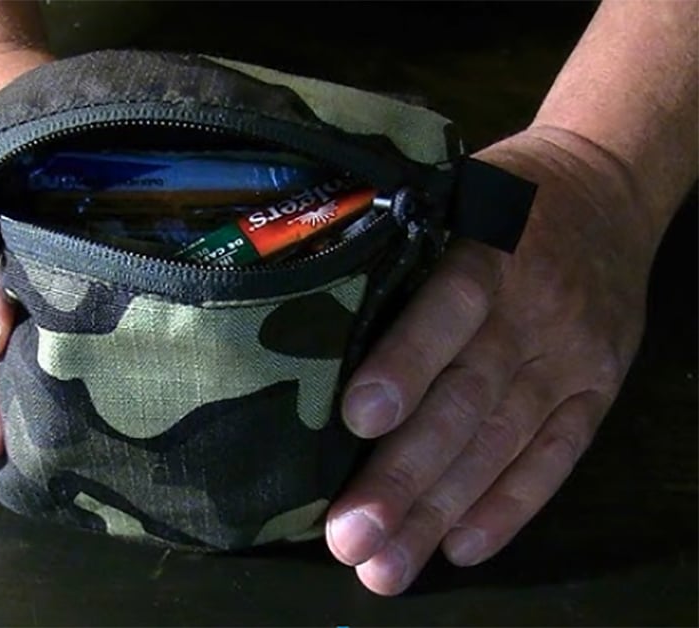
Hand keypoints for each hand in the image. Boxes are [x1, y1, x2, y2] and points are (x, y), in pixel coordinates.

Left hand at [326, 126, 659, 594]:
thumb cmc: (501, 193)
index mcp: (489, 251)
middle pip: (466, 400)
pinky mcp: (595, 388)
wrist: (610, 184)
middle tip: (349, 536)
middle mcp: (535, 309)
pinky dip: (512, 505)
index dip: (405, 364)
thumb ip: (399, 251)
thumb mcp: (451, 192)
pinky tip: (462, 547)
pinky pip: (558, 455)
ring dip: (442, 508)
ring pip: (502, 442)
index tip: (356, 422)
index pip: (447, 309)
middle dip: (405, 474)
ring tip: (386, 565)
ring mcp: (571, 356)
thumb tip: (308, 315)